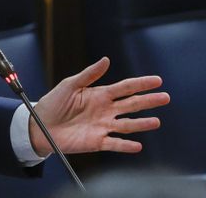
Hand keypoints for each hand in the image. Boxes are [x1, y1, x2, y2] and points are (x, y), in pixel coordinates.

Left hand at [30, 57, 169, 156]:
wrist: (40, 126)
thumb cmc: (53, 103)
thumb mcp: (70, 84)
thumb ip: (89, 74)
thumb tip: (106, 59)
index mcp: (100, 94)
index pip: (125, 88)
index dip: (141, 84)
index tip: (157, 80)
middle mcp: (105, 110)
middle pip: (131, 105)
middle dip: (148, 101)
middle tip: (165, 97)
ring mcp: (103, 126)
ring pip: (127, 125)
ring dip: (142, 124)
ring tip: (156, 122)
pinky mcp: (97, 142)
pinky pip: (114, 144)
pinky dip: (126, 145)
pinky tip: (138, 145)